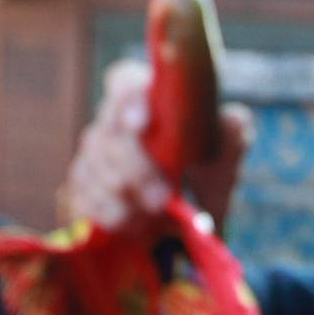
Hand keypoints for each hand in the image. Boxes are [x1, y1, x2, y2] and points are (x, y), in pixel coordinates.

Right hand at [59, 58, 249, 235]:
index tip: (140, 125)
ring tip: (154, 218)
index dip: (127, 98)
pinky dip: (110, 216)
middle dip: (135, 168)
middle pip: (108, 133)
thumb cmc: (206, 182)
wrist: (191, 233)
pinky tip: (134, 226)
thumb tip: (232, 119)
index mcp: (148, 100)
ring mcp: (93, 157)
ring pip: (93, 169)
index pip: (124, 82)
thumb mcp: (226, 160)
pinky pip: (84, 199)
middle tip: (161, 198)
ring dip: (125, 197)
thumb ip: (231, 135)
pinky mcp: (81, 191)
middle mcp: (114, 123)